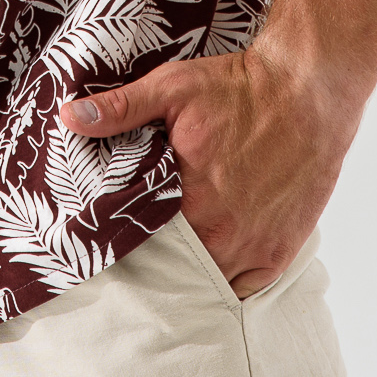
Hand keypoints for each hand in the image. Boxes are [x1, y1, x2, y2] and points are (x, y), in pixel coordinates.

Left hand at [58, 41, 365, 296]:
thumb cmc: (239, 88)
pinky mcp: (279, 253)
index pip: (138, 240)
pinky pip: (243, 288)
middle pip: (172, 265)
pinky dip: (225, 282)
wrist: (307, 91)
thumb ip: (121, 109)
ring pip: (206, 281)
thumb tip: (69, 117)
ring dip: (189, 273)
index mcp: (188, 198)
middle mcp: (220, 232)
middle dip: (154, 260)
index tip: (110, 236)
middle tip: (137, 254)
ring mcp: (252, 247)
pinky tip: (209, 266)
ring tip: (170, 261)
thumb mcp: (172, 88)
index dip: (123, 239)